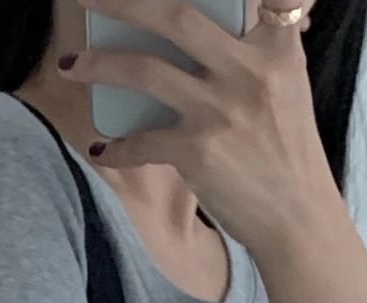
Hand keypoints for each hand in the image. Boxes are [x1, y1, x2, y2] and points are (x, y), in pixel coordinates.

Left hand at [65, 0, 339, 255]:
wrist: (297, 218)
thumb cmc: (287, 151)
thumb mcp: (288, 83)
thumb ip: (260, 47)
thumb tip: (232, 19)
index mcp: (276, 47)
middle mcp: (248, 71)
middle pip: (176, 16)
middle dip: (123, 3)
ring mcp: (221, 110)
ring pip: (145, 70)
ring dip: (98, 66)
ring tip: (70, 66)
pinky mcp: (198, 152)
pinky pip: (142, 140)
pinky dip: (116, 146)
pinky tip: (100, 148)